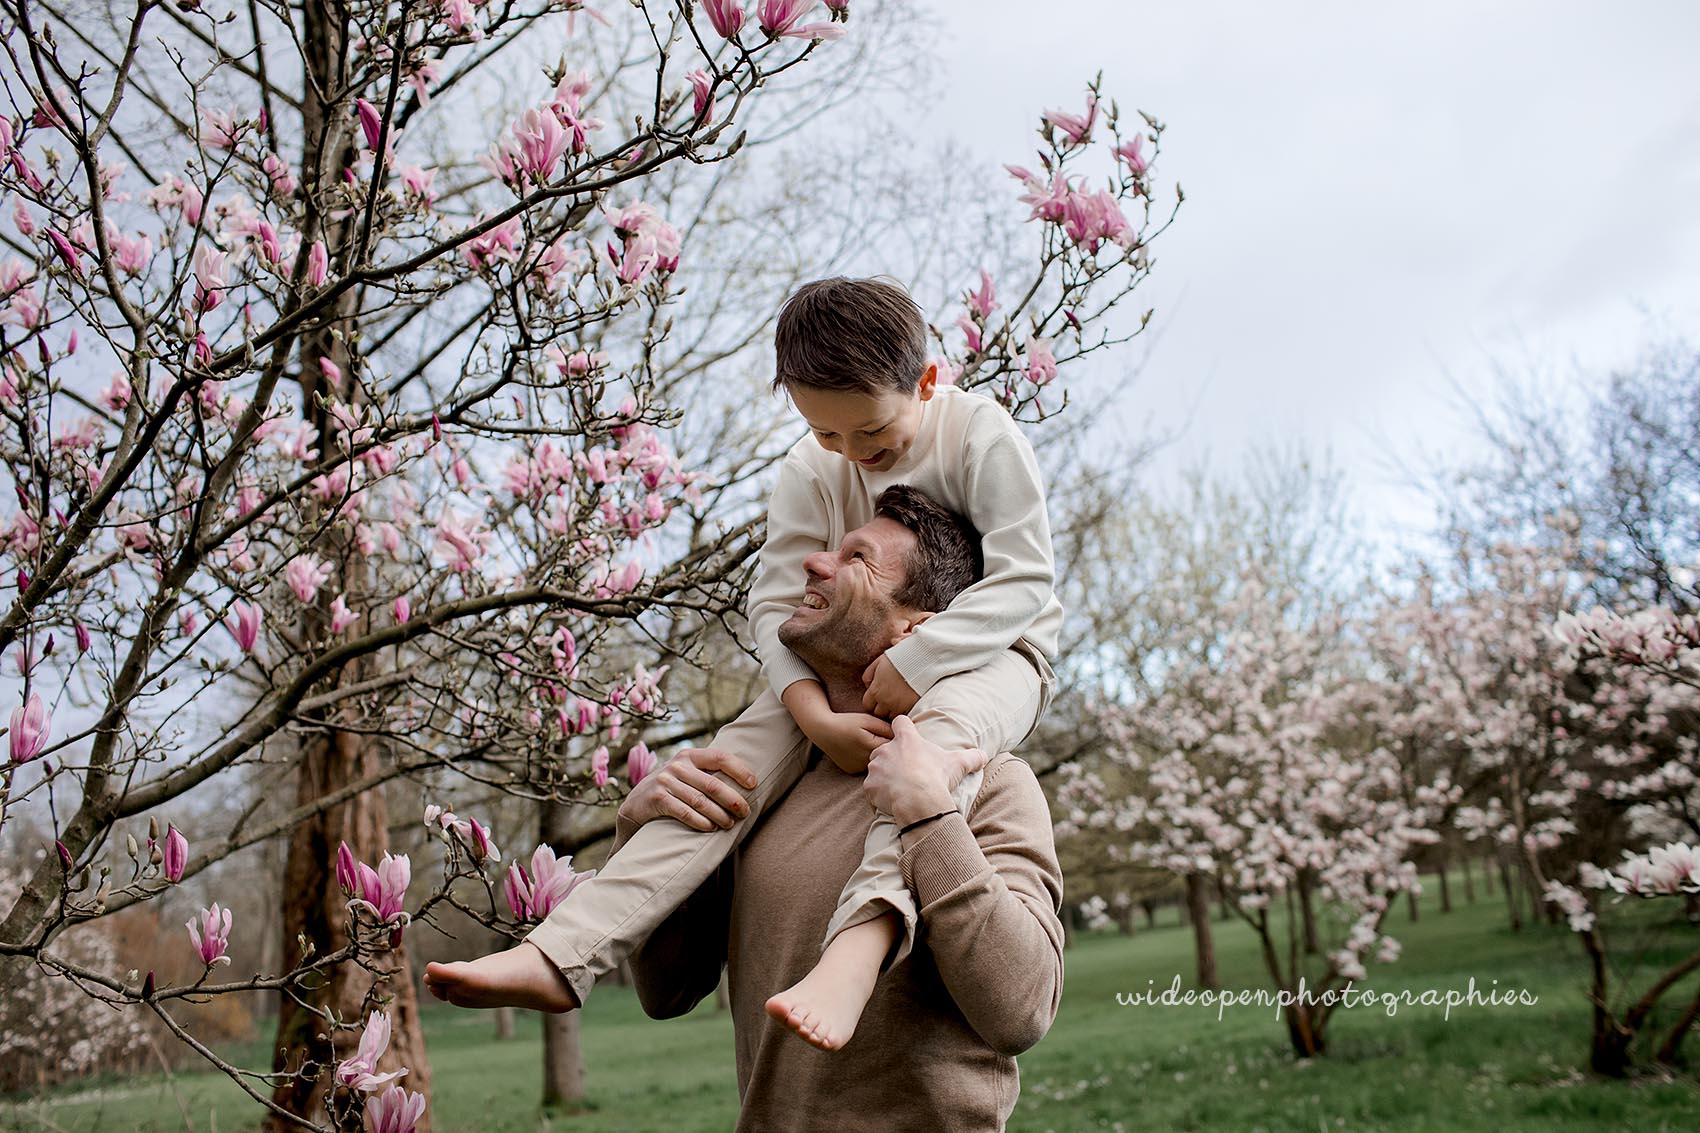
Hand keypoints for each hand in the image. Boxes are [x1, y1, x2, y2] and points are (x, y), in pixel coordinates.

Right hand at [617, 747, 758, 831]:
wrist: (636, 804)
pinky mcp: (657, 798)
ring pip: (700, 801)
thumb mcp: (686, 774)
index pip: (720, 757)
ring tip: (729, 824)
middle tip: (745, 812)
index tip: (753, 784)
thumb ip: (707, 774)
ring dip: (719, 815)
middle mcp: (677, 765)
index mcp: (689, 755)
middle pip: (712, 784)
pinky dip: (700, 822)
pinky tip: (710, 828)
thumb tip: (746, 784)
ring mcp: (665, 781)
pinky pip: (684, 812)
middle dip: (733, 800)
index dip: (739, 770)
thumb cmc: (671, 789)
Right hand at [805, 710, 893, 772]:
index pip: (895, 749)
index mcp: (871, 747)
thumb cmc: (847, 722)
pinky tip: (861, 751)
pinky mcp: (852, 771)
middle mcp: (865, 761)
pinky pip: (867, 767)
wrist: (823, 730)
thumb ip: (886, 728)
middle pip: (887, 759)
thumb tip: (903, 735)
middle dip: (891, 752)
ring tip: (872, 746)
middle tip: (888, 742)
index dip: (898, 743)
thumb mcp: (868, 720)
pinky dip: (868, 761)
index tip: (900, 738)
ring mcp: (858, 768)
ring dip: (880, 758)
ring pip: (878, 765)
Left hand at [861, 655, 919, 716]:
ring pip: (891, 716)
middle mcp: (885, 701)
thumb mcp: (878, 663)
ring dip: (893, 711)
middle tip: (889, 700)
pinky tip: (907, 703)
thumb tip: (867, 686)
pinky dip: (904, 711)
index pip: (867, 706)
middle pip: (879, 713)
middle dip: (882, 708)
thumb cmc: (899, 658)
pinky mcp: (911, 707)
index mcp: (875, 690)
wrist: (920, 660)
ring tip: (899, 702)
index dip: (872, 702)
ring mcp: (899, 706)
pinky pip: (904, 716)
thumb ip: (868, 675)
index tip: (878, 698)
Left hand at [863, 715, 987, 826]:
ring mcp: (876, 767)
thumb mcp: (957, 764)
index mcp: (906, 740)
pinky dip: (877, 795)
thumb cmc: (936, 778)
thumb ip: (971, 757)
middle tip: (905, 773)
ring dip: (883, 776)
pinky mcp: (870, 786)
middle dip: (891, 759)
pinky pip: (871, 789)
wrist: (919, 800)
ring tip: (898, 789)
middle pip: (884, 748)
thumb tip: (984, 755)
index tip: (906, 735)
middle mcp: (887, 749)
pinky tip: (889, 801)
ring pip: (875, 768)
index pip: (900, 722)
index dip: (902, 727)